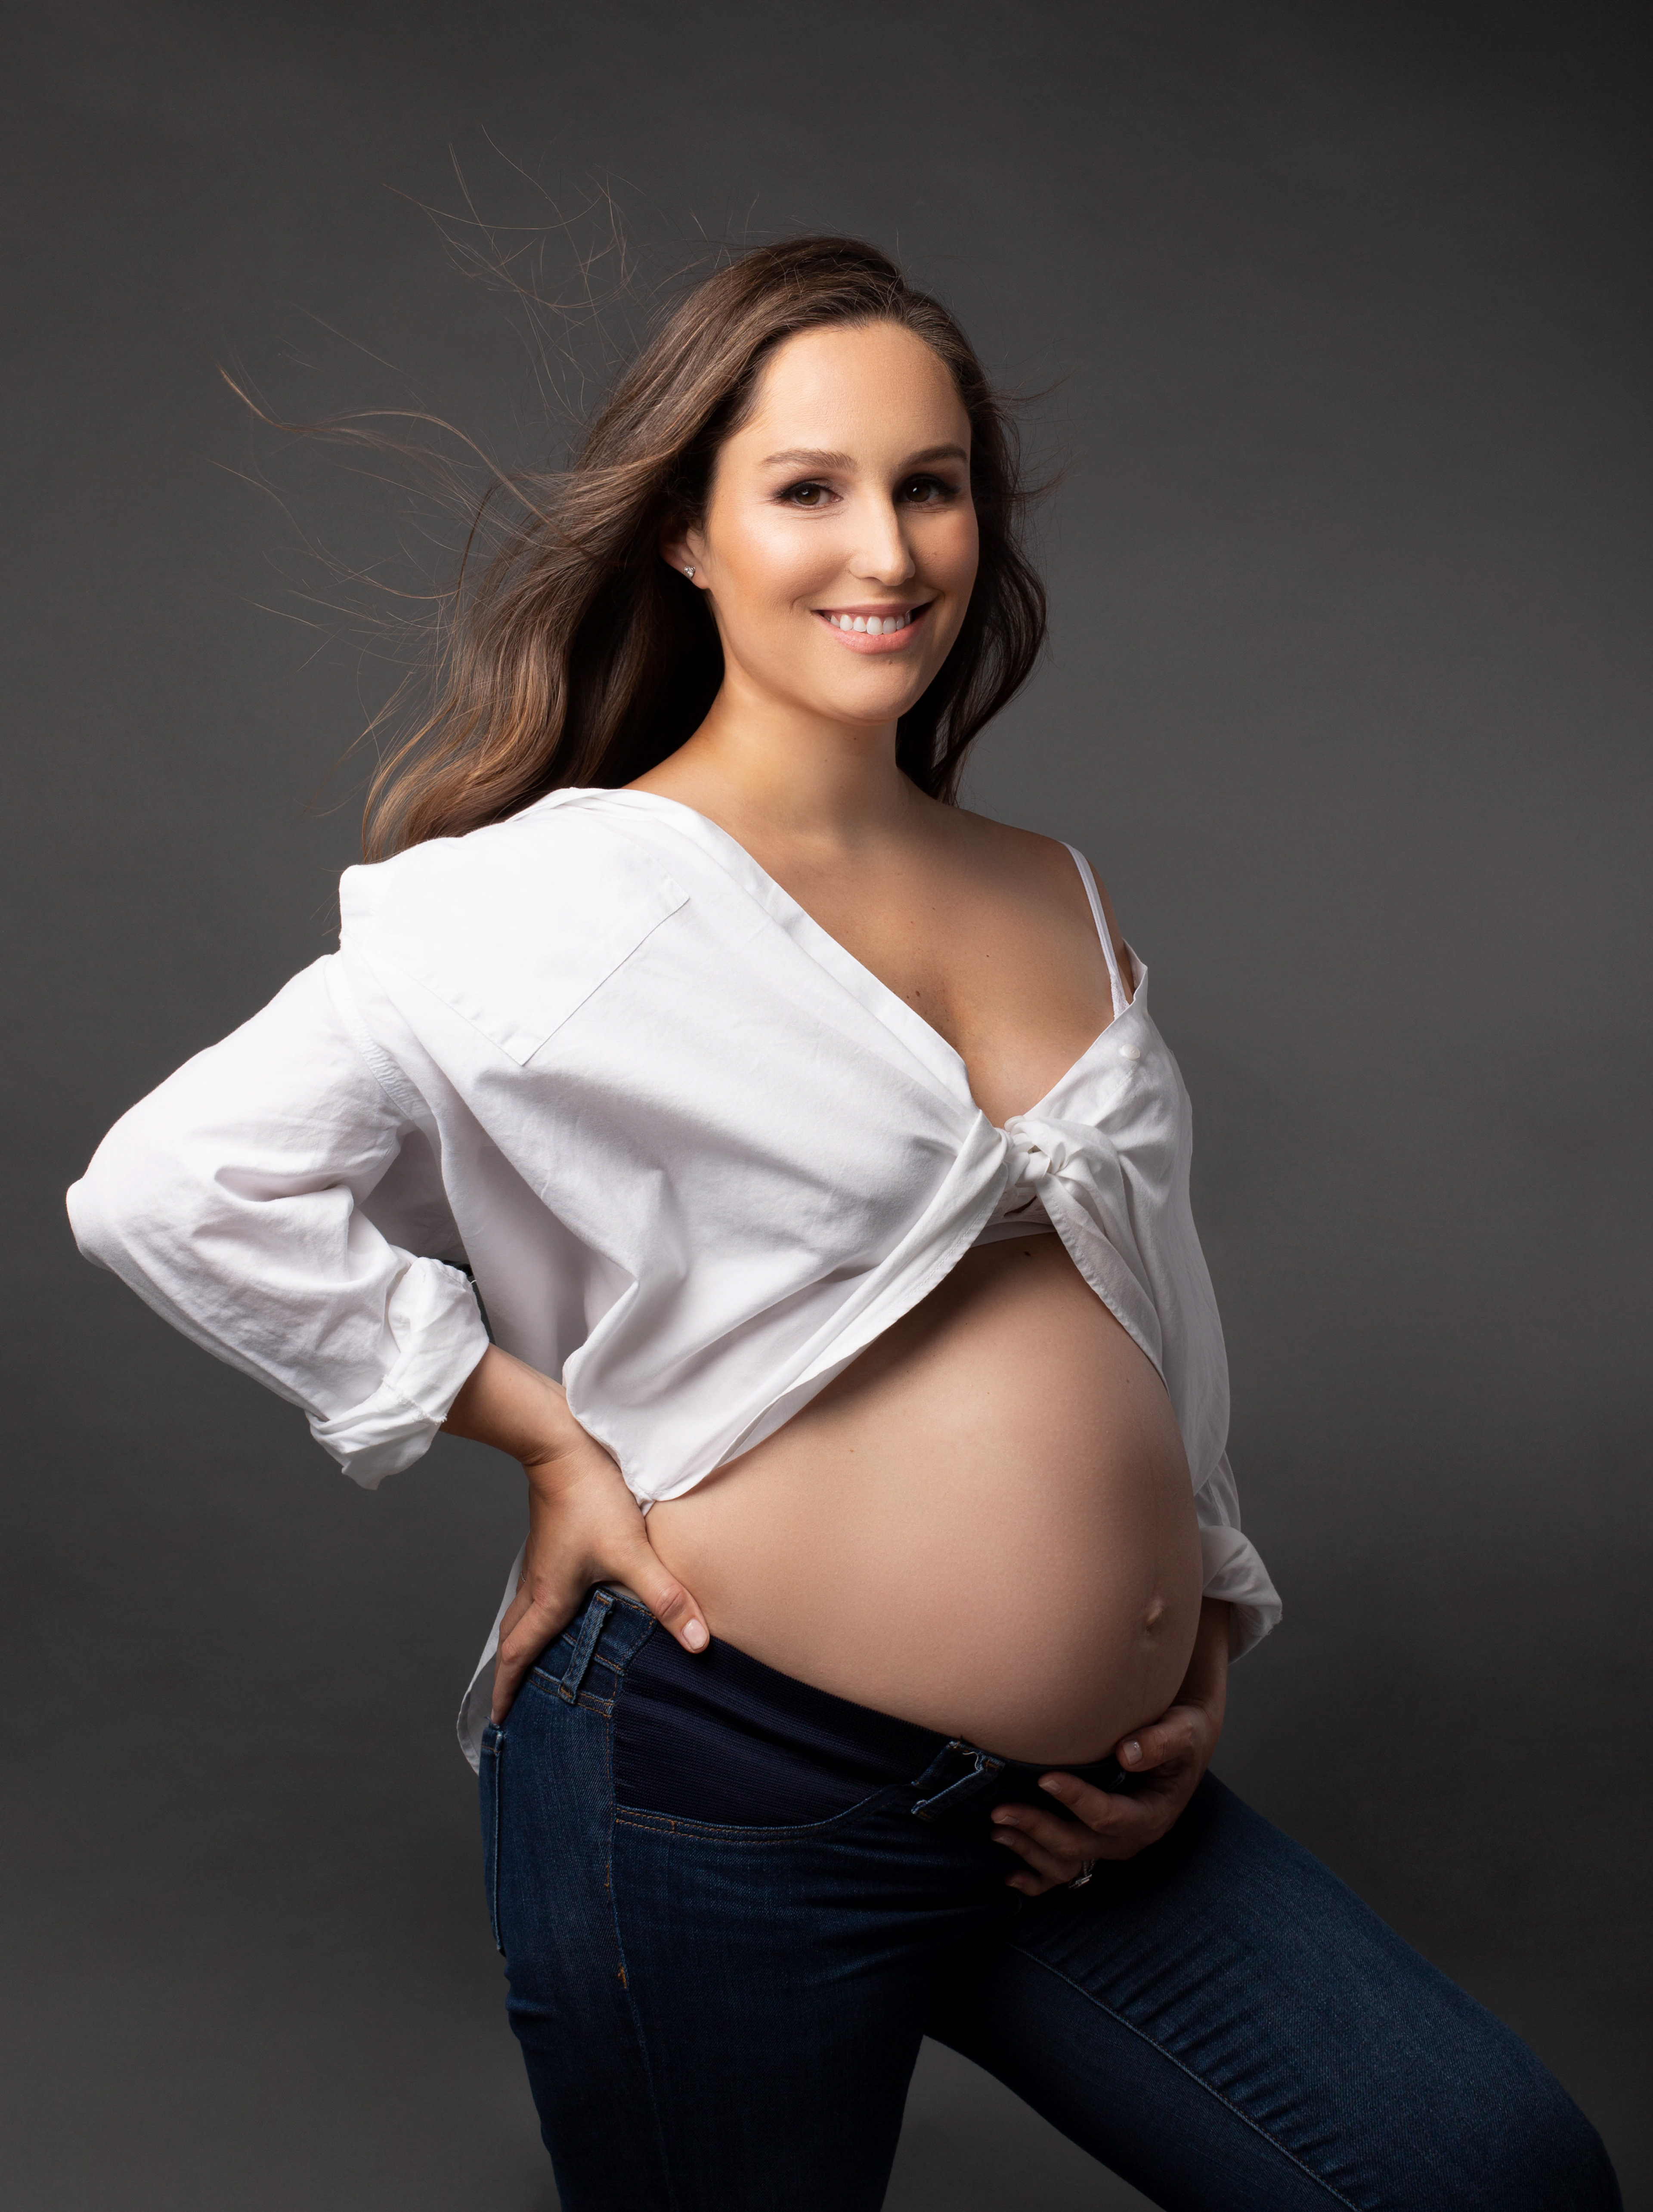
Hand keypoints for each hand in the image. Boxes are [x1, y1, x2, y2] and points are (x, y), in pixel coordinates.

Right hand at [441, 1346, 708, 1721]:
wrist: (563, 1442)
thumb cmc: (591, 1497)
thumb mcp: (632, 1551)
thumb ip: (665, 1597)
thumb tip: (697, 1643)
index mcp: (550, 1595)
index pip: (519, 1653)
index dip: (508, 1689)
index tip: (499, 1721)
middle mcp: (539, 1581)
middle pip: (515, 1636)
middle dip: (512, 1671)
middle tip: (513, 1700)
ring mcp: (542, 1558)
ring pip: (524, 1609)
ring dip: (525, 1638)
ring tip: (534, 1660)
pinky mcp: (552, 1538)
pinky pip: (538, 1585)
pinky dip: (540, 1608)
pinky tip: (561, 1603)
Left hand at [990, 1598, 1229, 1895]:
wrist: (1179, 1747)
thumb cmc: (1180, 1736)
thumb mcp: (1183, 1733)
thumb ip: (1160, 1742)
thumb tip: (1127, 1753)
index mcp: (1150, 1815)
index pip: (1109, 1816)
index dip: (1076, 1800)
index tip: (1045, 1778)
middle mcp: (1128, 1839)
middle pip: (1079, 1845)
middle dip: (1039, 1829)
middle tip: (1001, 1810)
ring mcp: (1109, 1847)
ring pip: (1066, 1863)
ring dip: (1029, 1850)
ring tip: (996, 1830)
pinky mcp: (1095, 1844)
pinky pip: (1064, 1872)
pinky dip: (1036, 1878)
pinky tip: (1009, 1877)